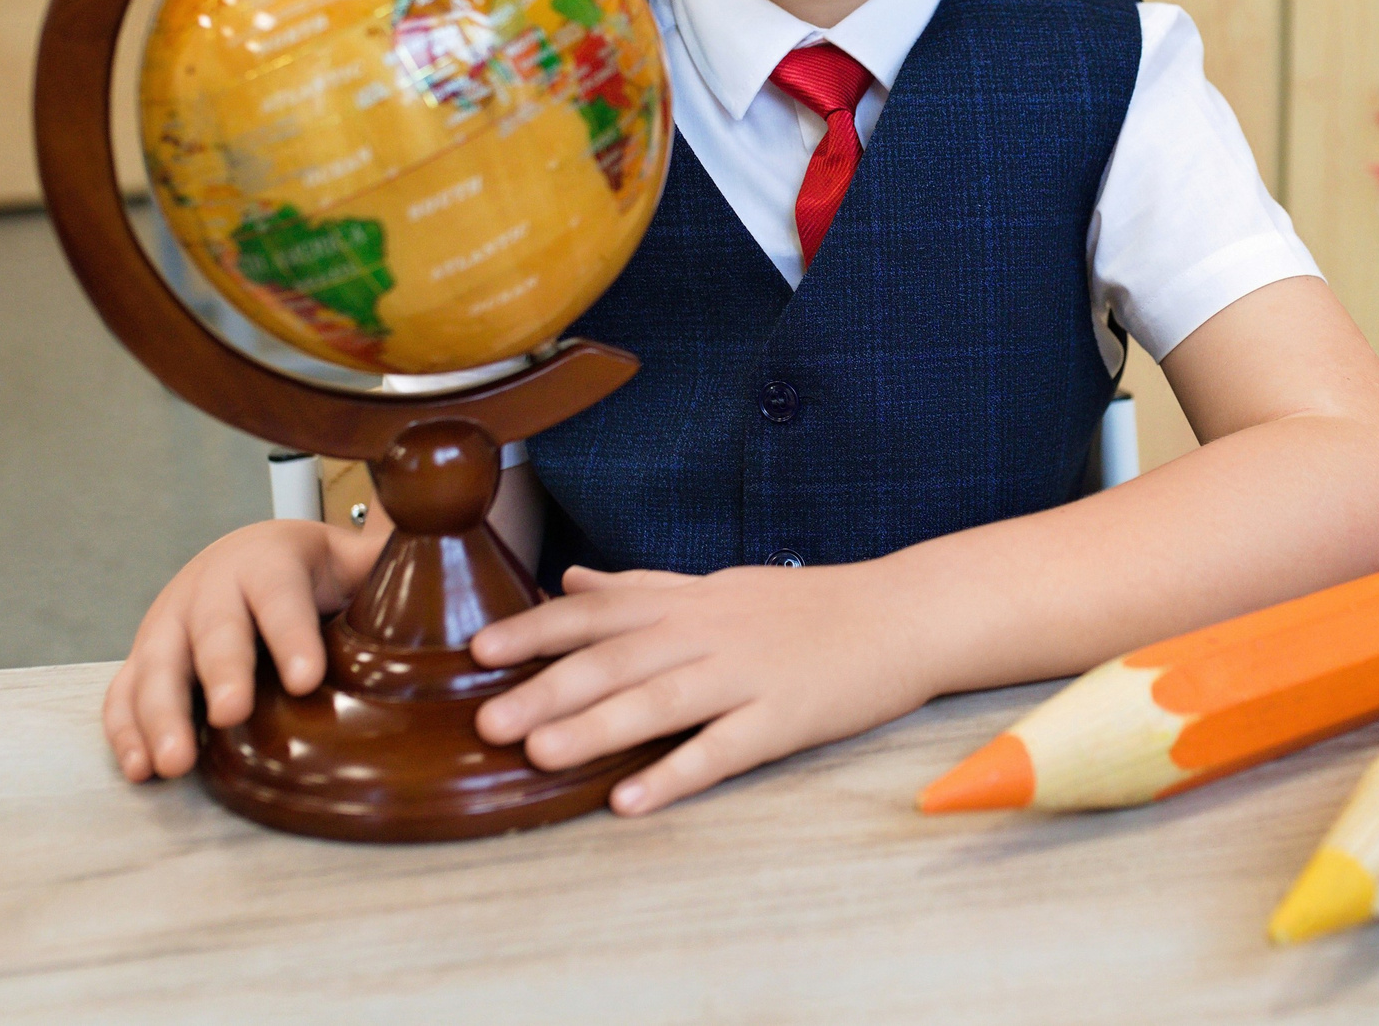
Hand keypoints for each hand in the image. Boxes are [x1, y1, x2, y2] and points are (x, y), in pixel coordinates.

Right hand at [100, 518, 379, 781]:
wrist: (249, 559)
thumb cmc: (312, 571)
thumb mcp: (353, 556)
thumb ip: (395, 557)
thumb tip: (450, 547)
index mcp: (268, 561)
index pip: (280, 596)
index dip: (291, 634)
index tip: (308, 677)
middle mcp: (211, 589)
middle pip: (212, 630)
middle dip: (219, 672)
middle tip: (229, 714)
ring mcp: (170, 625)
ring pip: (156, 667)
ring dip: (160, 714)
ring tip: (173, 762)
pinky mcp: (146, 661)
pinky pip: (125, 694)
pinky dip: (127, 730)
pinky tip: (141, 767)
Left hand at [471, 561, 937, 815]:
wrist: (901, 614)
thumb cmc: (805, 605)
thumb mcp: (719, 584)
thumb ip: (643, 587)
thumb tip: (572, 579)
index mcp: (688, 602)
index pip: (598, 611)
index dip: (536, 629)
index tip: (476, 650)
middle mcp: (709, 633)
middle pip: (618, 659)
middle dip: (547, 689)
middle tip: (486, 721)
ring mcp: (747, 675)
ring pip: (662, 701)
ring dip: (597, 727)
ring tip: (540, 756)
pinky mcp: (784, 718)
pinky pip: (723, 748)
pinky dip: (676, 772)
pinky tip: (632, 799)